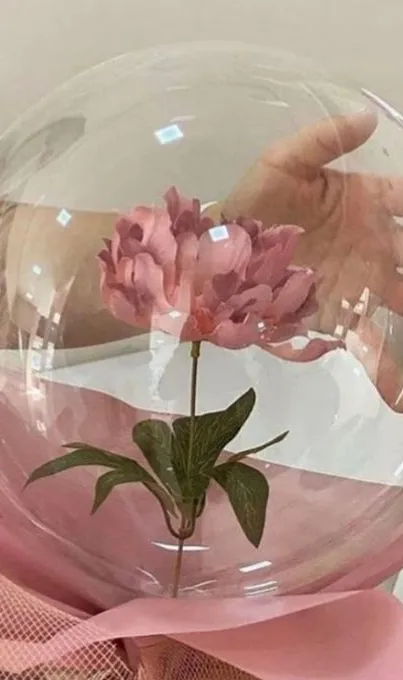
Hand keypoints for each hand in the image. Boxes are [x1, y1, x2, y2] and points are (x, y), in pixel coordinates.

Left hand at [223, 110, 402, 409]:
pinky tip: (399, 398)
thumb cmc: (255, 201)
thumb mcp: (284, 162)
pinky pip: (373, 342)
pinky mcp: (343, 315)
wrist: (223, 253)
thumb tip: (367, 117)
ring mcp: (364, 282)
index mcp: (369, 201)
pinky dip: (389, 368)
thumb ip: (324, 141)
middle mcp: (377, 243)